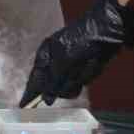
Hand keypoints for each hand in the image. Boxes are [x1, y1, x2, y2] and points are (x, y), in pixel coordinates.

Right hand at [19, 0, 133, 106]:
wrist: (110, 27)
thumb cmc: (85, 39)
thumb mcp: (65, 59)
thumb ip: (54, 79)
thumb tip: (46, 98)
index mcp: (46, 54)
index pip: (35, 78)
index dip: (31, 93)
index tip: (24, 106)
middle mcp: (55, 60)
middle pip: (54, 85)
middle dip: (65, 83)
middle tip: (76, 73)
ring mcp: (71, 63)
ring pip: (70, 84)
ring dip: (80, 76)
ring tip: (89, 63)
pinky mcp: (85, 66)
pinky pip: (83, 79)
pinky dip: (89, 73)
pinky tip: (94, 63)